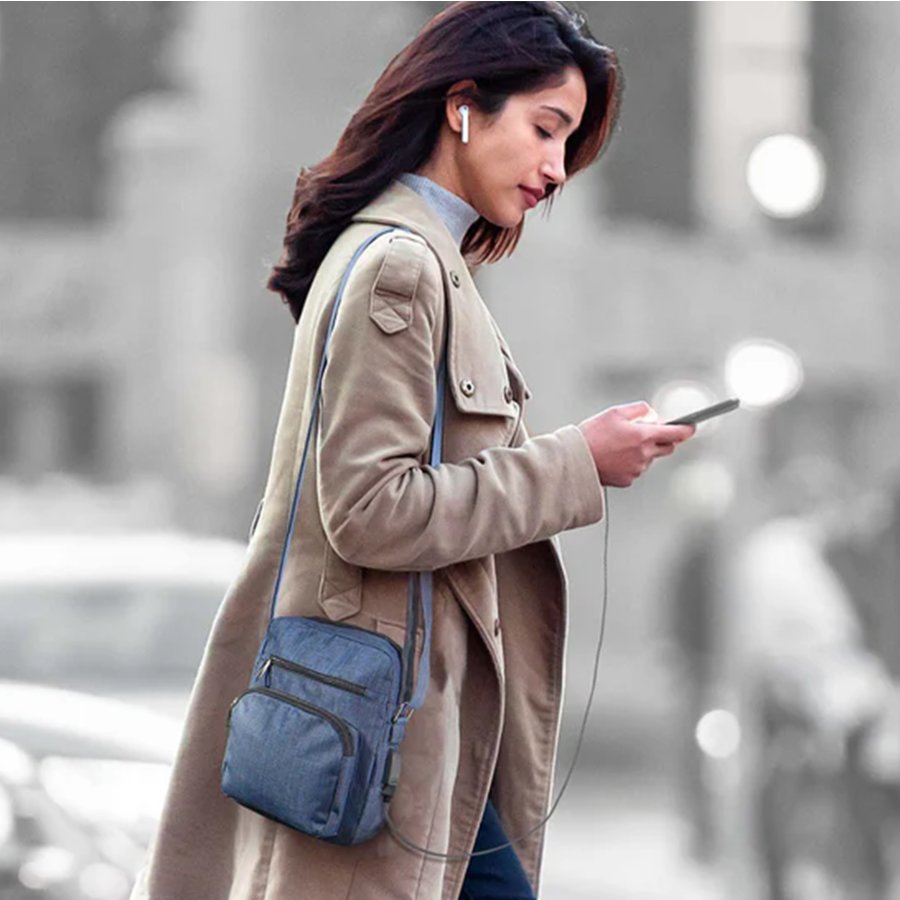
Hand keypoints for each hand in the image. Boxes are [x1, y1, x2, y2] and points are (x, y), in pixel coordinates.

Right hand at [577, 401, 695, 487]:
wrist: (576, 461)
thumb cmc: (592, 436)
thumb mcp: (614, 413)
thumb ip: (639, 410)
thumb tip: (652, 415)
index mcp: (644, 436)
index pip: (676, 433)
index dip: (686, 429)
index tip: (691, 427)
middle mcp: (645, 454)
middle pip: (667, 447)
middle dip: (663, 439)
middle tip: (647, 433)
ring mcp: (637, 469)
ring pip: (650, 458)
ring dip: (643, 451)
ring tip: (619, 446)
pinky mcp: (628, 480)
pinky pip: (636, 469)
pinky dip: (630, 462)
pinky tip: (615, 457)